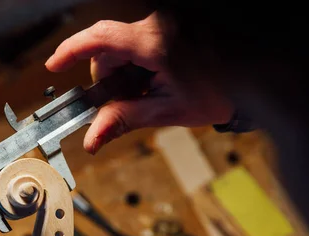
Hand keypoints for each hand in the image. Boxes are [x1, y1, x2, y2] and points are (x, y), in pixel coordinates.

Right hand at [45, 14, 233, 153]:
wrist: (253, 78)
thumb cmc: (219, 92)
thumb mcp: (167, 110)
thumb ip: (124, 119)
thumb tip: (92, 138)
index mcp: (157, 43)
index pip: (102, 38)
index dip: (72, 50)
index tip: (55, 65)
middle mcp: (159, 26)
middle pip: (108, 49)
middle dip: (107, 78)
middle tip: (123, 102)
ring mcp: (164, 24)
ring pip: (120, 47)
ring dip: (123, 73)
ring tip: (148, 92)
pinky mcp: (167, 27)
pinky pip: (136, 43)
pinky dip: (136, 66)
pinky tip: (155, 80)